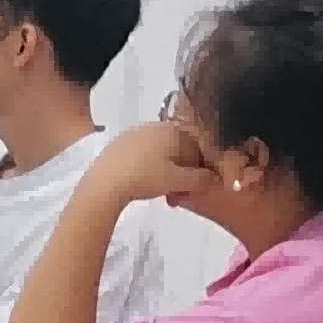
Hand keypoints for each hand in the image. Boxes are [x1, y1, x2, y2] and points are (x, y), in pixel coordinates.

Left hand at [81, 119, 217, 211]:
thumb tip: (218, 179)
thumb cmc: (145, 178)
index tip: (194, 189)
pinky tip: (143, 184)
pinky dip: (150, 169)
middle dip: (182, 175)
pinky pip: (144, 154)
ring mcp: (136, 132)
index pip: (199, 149)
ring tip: (162, 194)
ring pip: (162, 154)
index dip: (201, 171)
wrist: (103, 183)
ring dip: (167, 174)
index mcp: (175, 131)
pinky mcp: (120, 142)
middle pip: (180, 151)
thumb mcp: (178, 181)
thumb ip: (202, 179)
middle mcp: (157, 126)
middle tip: (177, 196)